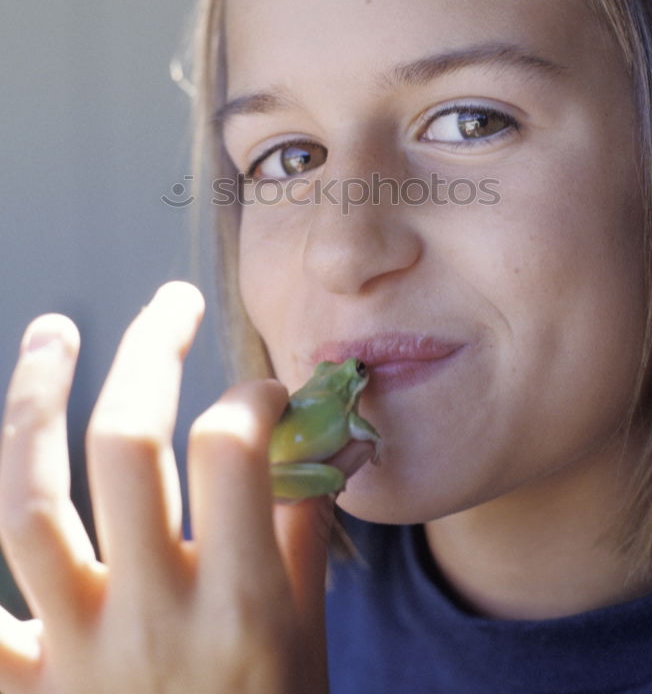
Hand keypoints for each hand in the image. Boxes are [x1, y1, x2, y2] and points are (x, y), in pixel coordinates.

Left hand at [0, 282, 331, 692]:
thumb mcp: (307, 645)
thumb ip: (302, 530)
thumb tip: (314, 434)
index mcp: (239, 612)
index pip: (233, 450)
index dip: (251, 393)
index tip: (263, 389)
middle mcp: (149, 621)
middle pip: (122, 446)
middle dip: (147, 353)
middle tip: (170, 305)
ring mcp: (75, 654)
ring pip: (25, 502)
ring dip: (30, 403)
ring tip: (53, 332)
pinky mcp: (27, 686)